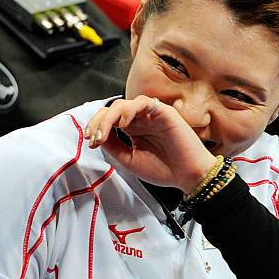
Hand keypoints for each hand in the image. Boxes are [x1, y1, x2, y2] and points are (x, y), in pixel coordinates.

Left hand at [84, 95, 216, 192]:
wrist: (188, 176)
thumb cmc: (164, 170)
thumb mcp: (130, 160)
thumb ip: (114, 147)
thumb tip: (97, 136)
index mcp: (134, 130)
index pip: (109, 120)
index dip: (97, 127)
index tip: (91, 141)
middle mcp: (141, 120)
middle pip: (112, 109)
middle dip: (98, 122)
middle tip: (93, 137)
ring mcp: (151, 115)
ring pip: (123, 104)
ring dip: (109, 117)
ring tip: (104, 133)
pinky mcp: (163, 111)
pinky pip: (142, 102)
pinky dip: (129, 111)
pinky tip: (124, 124)